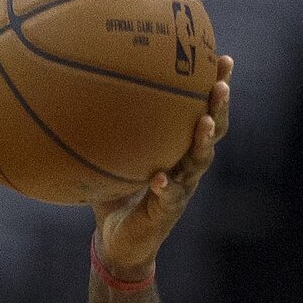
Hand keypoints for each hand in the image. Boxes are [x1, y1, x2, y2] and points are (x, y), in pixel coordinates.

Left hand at [92, 55, 233, 280]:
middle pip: (213, 130)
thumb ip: (104, 133)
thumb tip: (80, 94)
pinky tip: (162, 178)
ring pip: (200, 161)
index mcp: (177, 149)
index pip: (201, 112)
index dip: (213, 87)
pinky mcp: (167, 212)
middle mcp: (186, 166)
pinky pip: (170, 197)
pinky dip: (167, 187)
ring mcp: (181, 189)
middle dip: (220, 105)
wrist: (118, 243)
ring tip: (205, 120)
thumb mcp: (110, 159)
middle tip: (221, 82)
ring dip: (204, 140)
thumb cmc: (115, 197)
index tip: (221, 58)